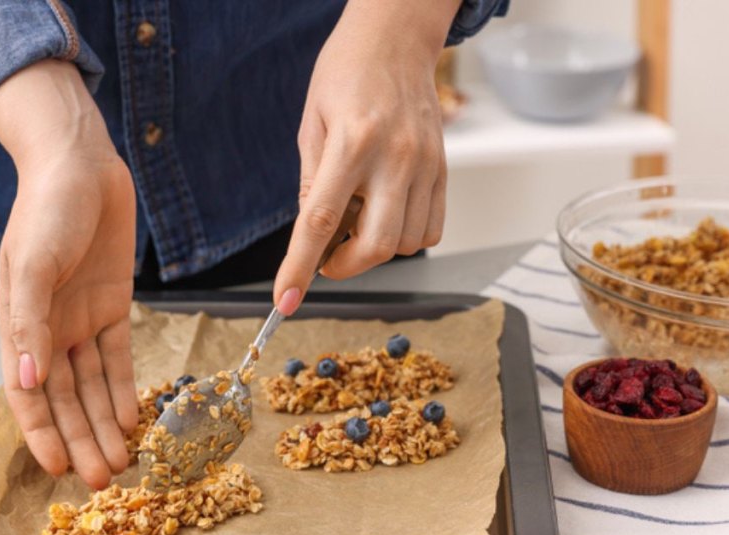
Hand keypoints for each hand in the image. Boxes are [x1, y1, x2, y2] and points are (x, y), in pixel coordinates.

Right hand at [0, 60, 137, 488]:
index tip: (58, 468)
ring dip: (105, 423)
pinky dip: (125, 387)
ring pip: (94, 385)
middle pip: (66, 398)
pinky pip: (119, 356)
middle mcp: (50, 329)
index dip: (42, 432)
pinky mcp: (114, 305)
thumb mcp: (33, 264)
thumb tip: (28, 382)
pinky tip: (134, 417)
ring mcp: (82, 318)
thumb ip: (30, 323)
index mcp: (19, 324)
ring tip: (120, 461)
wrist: (82, 164)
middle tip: (101, 481)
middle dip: (81, 439)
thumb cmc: (47, 208)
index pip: (28, 393)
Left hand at [273, 0, 461, 314]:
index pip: (322, 221)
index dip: (299, 267)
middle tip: (327, 257)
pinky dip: (404, 238)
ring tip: (358, 216)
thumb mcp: (311, 124)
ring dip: (374, 248)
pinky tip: (385, 213)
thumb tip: (314, 239)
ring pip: (406, 244)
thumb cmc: (344, 75)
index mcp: (352, 142)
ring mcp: (426, 165)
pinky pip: (431, 229)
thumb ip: (313, 184)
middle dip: (346, 266)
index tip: (284, 301)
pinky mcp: (444, 170)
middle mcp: (395, 157)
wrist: (396, 39)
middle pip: (375, 245)